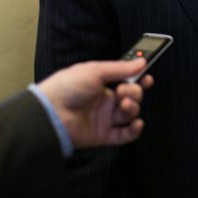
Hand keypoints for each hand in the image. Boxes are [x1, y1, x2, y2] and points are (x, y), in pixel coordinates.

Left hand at [37, 59, 153, 147]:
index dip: (138, 80)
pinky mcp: (102, 135)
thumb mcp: (95, 70)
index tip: (147, 78)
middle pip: (131, 97)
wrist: (50, 112)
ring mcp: (104, 119)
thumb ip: (121, 68)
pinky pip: (124, 135)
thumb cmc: (68, 87)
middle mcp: (104, 101)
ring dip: (133, 108)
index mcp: (101, 84)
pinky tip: (137, 123)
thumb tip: (142, 62)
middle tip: (124, 90)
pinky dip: (134, 131)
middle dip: (134, 92)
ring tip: (124, 104)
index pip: (126, 81)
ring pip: (129, 114)